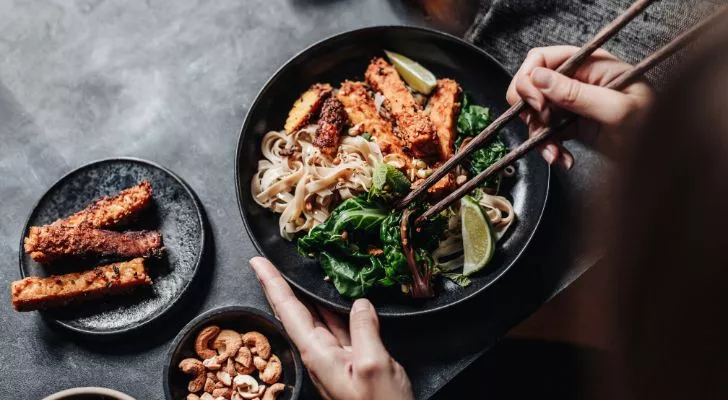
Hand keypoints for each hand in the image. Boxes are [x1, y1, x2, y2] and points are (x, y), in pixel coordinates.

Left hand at [249, 257, 413, 399]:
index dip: (271, 284)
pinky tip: (340, 299)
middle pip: (295, 312)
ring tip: (298, 272)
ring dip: (307, 295)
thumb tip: (360, 304)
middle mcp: (320, 354)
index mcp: (317, 354)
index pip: (287, 310)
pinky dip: (334, 310)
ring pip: (317, 319)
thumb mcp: (373, 366)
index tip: (256, 263)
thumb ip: (364, 331)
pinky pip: (339, 329)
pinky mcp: (351, 362)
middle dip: (280, 286)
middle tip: (268, 262)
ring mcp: (335, 359)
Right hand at [506, 45, 653, 167]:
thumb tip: (540, 78)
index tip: (537, 104)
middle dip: (531, 110)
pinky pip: (545, 133)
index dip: (531, 79)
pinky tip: (562, 159)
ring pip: (535, 113)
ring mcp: (574, 105)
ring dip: (538, 135)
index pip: (544, 58)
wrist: (665, 164)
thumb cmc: (655, 132)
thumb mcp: (616, 110)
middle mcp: (579, 81)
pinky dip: (548, 148)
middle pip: (532, 86)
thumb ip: (576, 93)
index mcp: (592, 65)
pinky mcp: (571, 127)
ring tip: (555, 154)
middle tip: (543, 125)